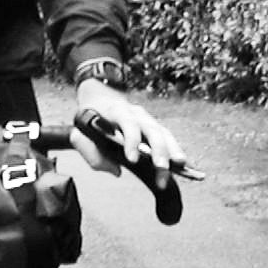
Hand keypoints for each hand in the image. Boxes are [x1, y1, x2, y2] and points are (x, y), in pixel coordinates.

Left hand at [74, 79, 188, 190]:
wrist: (100, 98)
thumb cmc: (91, 119)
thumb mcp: (81, 132)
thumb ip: (91, 152)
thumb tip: (115, 170)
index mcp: (116, 111)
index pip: (127, 124)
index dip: (131, 141)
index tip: (132, 159)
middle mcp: (136, 113)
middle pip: (151, 130)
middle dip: (158, 150)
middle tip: (161, 168)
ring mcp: (147, 119)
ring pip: (164, 133)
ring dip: (172, 151)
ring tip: (180, 167)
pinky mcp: (155, 128)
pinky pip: (168, 139)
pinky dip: (176, 151)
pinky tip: (185, 166)